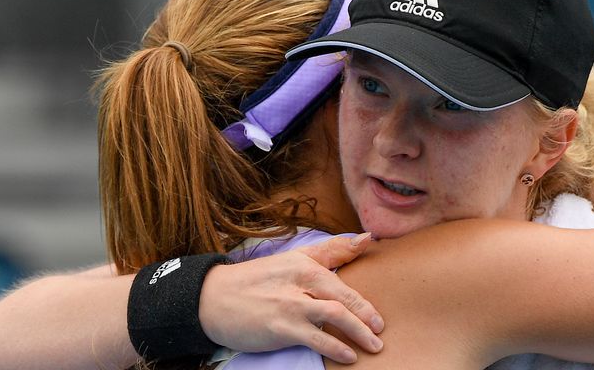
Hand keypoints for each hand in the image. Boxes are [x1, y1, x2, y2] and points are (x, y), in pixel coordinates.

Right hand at [199, 232, 382, 363]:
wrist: (213, 299)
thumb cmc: (255, 280)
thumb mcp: (292, 259)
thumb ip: (330, 251)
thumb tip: (367, 238)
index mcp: (304, 263)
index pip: (343, 278)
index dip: (365, 299)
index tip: (379, 315)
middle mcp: (300, 280)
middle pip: (344, 296)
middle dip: (367, 315)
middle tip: (381, 330)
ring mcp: (291, 304)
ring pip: (335, 315)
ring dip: (359, 332)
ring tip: (374, 346)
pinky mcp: (281, 327)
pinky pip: (317, 338)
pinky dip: (336, 347)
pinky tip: (348, 356)